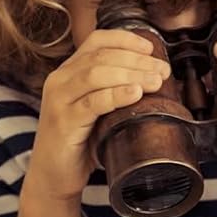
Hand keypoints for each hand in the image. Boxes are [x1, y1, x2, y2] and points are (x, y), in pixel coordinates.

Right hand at [23, 28, 168, 202]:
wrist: (53, 177)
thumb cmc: (80, 145)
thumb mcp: (98, 112)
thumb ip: (115, 94)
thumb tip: (155, 85)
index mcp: (69, 73)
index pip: (96, 41)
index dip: (125, 40)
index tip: (151, 48)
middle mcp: (60, 80)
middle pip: (101, 56)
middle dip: (136, 60)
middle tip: (163, 70)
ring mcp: (59, 100)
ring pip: (96, 74)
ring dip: (131, 74)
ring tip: (156, 81)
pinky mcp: (63, 122)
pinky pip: (92, 103)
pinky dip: (116, 95)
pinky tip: (135, 93)